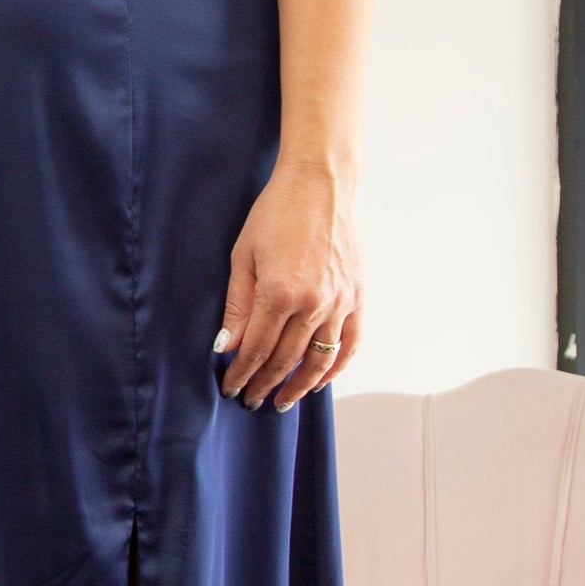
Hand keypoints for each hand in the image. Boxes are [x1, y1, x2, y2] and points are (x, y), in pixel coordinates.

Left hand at [216, 161, 361, 410]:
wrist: (320, 185)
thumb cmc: (276, 214)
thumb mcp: (243, 256)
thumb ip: (237, 305)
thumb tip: (226, 346)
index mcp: (280, 293)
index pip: (256, 349)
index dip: (242, 373)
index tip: (231, 387)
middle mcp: (314, 304)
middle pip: (285, 360)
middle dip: (265, 384)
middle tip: (251, 399)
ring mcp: (340, 302)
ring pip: (320, 360)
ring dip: (299, 386)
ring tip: (283, 400)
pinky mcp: (358, 297)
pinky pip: (350, 344)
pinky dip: (336, 368)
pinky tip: (319, 380)